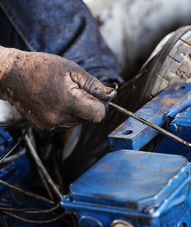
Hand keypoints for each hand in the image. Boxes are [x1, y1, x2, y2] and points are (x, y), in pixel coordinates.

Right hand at [0, 47, 116, 130]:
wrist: (12, 76)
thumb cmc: (42, 68)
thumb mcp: (73, 70)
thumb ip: (95, 85)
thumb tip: (112, 96)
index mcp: (67, 102)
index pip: (98, 115)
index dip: (102, 105)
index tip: (99, 96)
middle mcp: (59, 118)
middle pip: (89, 119)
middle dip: (89, 106)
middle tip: (77, 90)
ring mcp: (51, 125)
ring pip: (79, 122)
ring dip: (78, 110)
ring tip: (64, 94)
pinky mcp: (45, 129)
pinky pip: (66, 124)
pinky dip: (67, 115)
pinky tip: (56, 102)